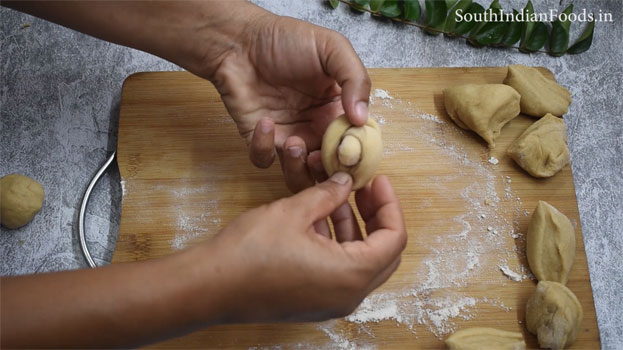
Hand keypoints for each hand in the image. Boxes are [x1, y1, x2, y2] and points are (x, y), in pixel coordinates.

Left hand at [189, 4, 371, 191]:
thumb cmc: (286, 40)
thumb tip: (361, 118)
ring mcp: (287, 135)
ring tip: (293, 143)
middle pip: (329, 164)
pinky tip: (265, 122)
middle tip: (320, 156)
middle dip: (327, 167)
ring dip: (298, 166)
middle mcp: (314, 126)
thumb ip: (355, 79)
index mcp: (336, 108)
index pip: (354, 140)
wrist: (240, 40)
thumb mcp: (332, 48)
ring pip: (298, 172)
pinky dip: (265, 148)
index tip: (349, 149)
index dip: (354, 150)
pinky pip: (264, 159)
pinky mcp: (259, 139)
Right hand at [193, 173, 405, 322]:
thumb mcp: (294, 211)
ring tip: (339, 196)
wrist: (211, 286)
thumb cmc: (250, 252)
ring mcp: (330, 302)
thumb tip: (345, 182)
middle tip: (364, 188)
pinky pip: (339, 271)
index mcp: (351, 274)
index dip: (389, 205)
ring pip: (360, 261)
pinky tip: (320, 217)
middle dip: (376, 216)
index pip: (394, 239)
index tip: (377, 180)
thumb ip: (328, 194)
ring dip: (355, 227)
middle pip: (383, 253)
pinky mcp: (313, 302)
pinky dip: (338, 243)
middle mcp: (347, 295)